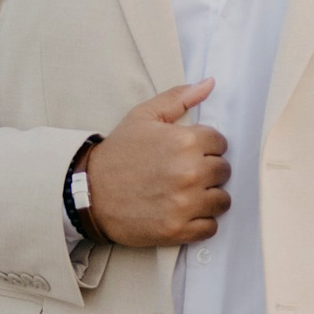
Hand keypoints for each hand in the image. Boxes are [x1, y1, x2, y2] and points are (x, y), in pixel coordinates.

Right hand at [76, 84, 228, 247]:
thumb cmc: (118, 153)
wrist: (88, 192)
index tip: (191, 153)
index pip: (221, 143)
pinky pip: (210, 228)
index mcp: (185, 141)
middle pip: (224, 171)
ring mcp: (184, 203)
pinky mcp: (178, 229)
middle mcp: (189, 172)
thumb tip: (209, 83)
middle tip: (187, 173)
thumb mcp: (143, 116)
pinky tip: (184, 213)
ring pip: (221, 200)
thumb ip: (179, 98)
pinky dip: (201, 222)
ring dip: (209, 197)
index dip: (206, 147)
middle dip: (209, 171)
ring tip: (188, 194)